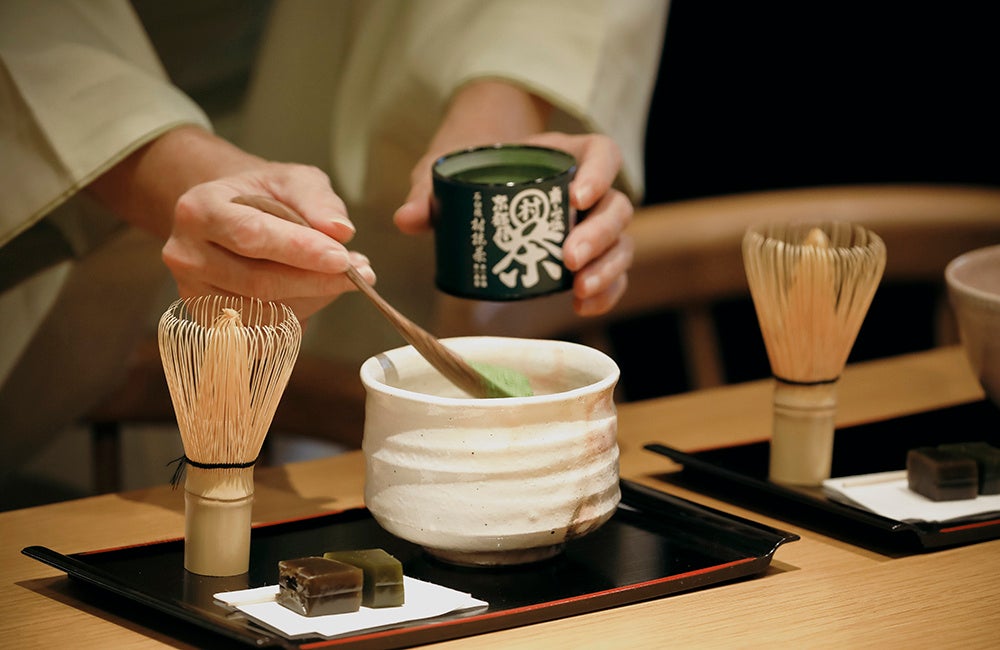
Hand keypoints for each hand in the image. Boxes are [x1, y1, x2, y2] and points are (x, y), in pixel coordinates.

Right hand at [162, 162, 374, 320]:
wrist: (230, 216)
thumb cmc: (262, 195)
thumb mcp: (292, 180)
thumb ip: (317, 200)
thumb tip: (342, 231)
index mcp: (199, 210)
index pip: (252, 235)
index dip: (300, 250)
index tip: (343, 258)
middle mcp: (186, 254)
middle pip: (258, 282)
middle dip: (316, 281)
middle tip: (361, 274)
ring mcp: (193, 293)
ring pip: (263, 313)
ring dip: (312, 301)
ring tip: (343, 279)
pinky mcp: (208, 321)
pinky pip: (261, 333)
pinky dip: (297, 317)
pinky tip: (314, 294)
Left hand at [395, 131, 632, 315]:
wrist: (477, 182)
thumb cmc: (470, 169)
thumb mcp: (447, 172)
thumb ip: (428, 193)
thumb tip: (406, 219)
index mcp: (565, 155)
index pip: (601, 153)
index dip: (599, 174)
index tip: (576, 199)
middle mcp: (588, 190)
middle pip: (616, 207)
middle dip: (598, 235)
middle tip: (568, 258)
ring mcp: (592, 224)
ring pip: (620, 243)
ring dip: (606, 268)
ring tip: (579, 291)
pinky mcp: (590, 256)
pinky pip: (612, 273)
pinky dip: (605, 292)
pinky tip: (584, 307)